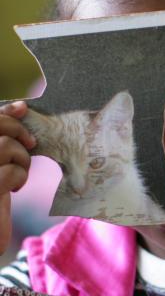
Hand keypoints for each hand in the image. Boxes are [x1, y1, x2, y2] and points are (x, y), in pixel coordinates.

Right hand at [0, 102, 35, 253]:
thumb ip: (4, 135)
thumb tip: (21, 106)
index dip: (6, 110)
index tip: (24, 109)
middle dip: (18, 132)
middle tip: (30, 145)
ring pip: (6, 146)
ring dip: (21, 159)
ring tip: (17, 173)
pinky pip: (10, 171)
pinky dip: (19, 177)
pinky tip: (13, 188)